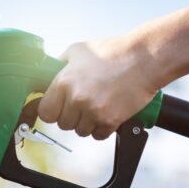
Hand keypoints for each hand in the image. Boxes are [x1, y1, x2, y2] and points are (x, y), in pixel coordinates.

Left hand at [37, 37, 159, 139]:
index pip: (45, 113)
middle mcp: (76, 99)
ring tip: (96, 106)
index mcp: (64, 83)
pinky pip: (98, 135)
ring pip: (80, 131)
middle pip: (63, 124)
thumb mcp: (77, 51)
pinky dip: (101, 128)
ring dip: (86, 122)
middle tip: (80, 104)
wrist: (143, 59)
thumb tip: (47, 78)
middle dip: (70, 116)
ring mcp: (94, 112)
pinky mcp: (111, 121)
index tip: (56, 107)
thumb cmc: (112, 52)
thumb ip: (59, 67)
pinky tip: (106, 113)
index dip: (50, 110)